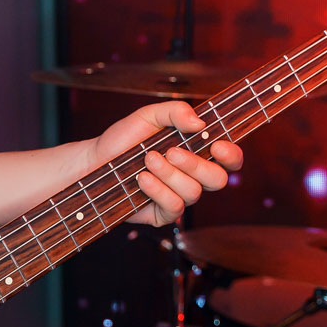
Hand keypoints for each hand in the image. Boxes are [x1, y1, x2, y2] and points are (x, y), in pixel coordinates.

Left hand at [91, 101, 242, 225]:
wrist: (95, 160)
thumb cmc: (125, 138)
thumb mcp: (148, 116)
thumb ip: (174, 112)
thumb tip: (199, 122)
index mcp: (198, 152)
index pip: (230, 159)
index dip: (231, 155)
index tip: (216, 145)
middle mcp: (193, 176)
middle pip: (218, 179)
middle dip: (195, 165)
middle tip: (171, 151)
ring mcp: (180, 196)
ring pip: (193, 192)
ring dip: (169, 174)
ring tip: (148, 160)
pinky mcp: (163, 214)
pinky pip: (175, 208)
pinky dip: (158, 191)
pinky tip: (142, 178)